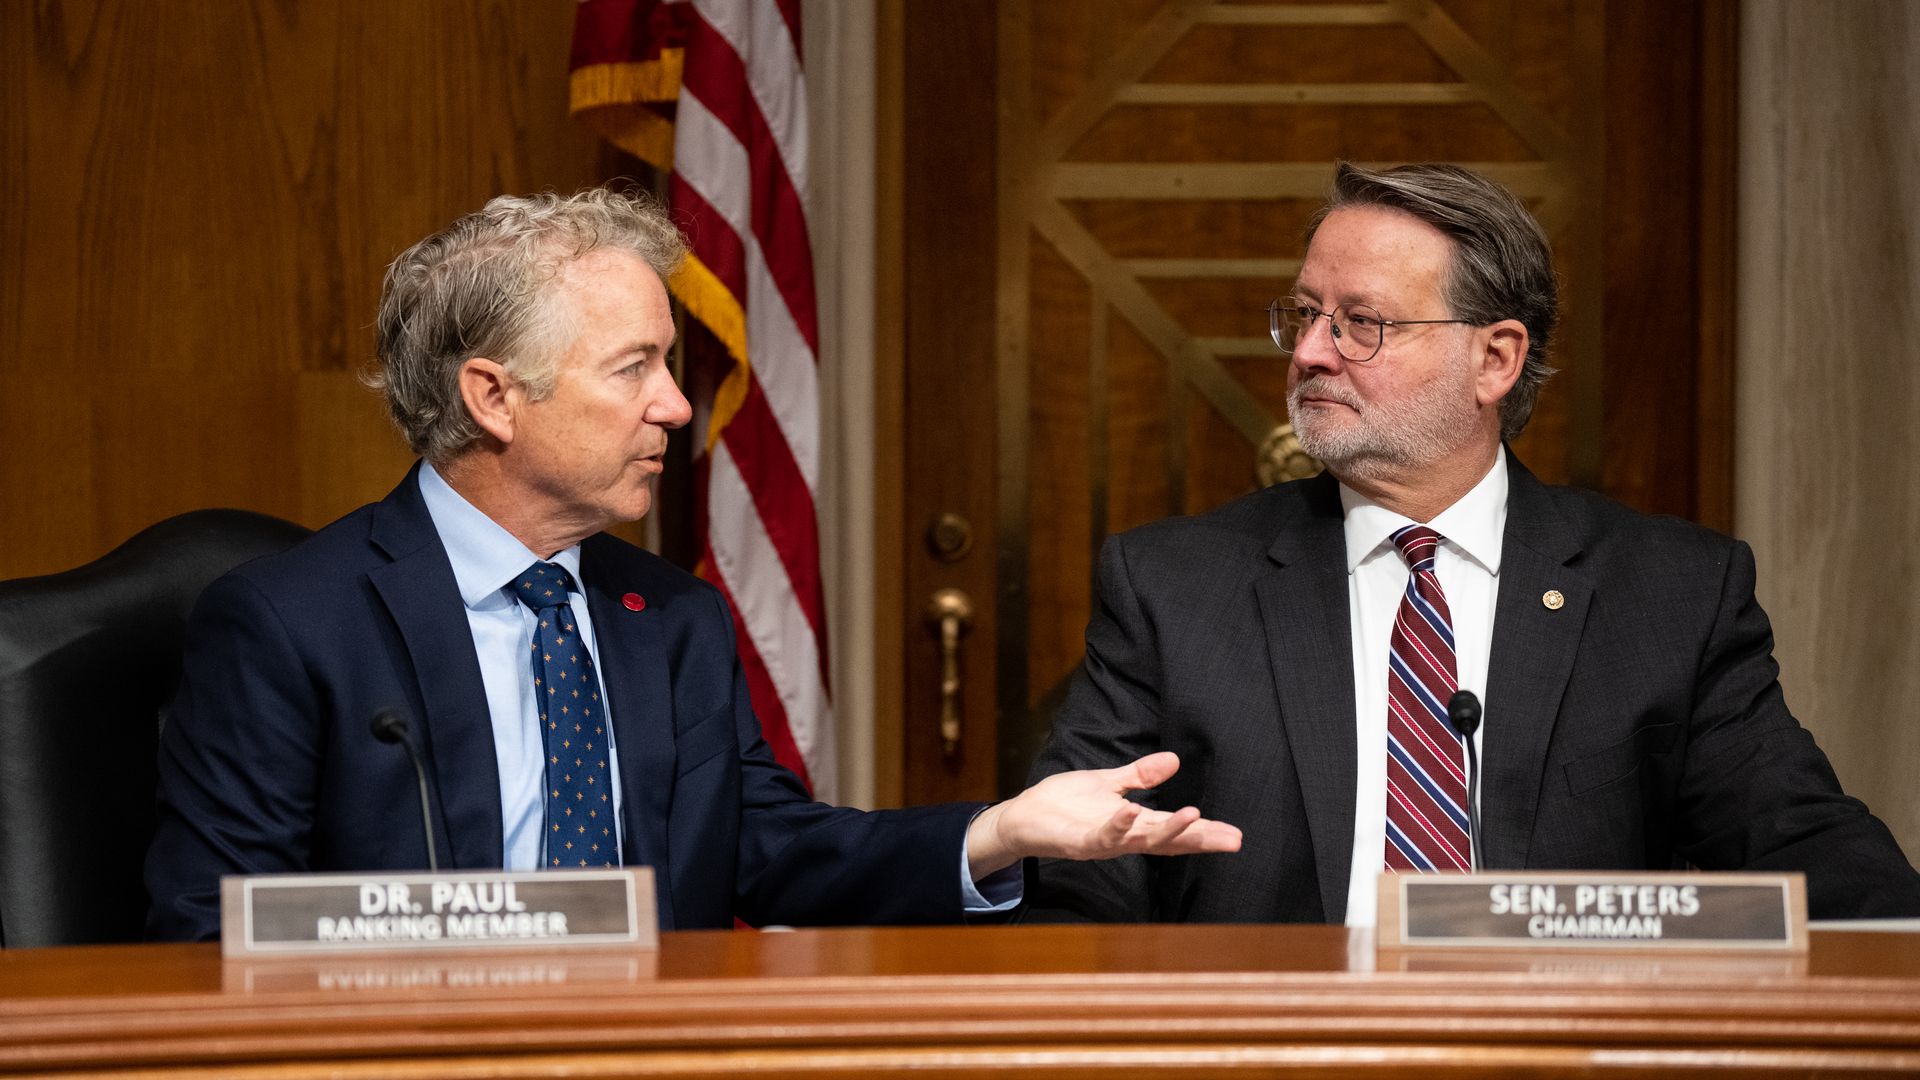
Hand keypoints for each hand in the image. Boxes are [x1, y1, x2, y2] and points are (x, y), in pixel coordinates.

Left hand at [965, 752, 1241, 879]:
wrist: (1023, 816)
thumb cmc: (1064, 803)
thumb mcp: (1109, 783)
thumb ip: (1140, 775)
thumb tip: (1174, 760)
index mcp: (1133, 822)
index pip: (1175, 828)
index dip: (1204, 832)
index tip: (1235, 835)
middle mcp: (1124, 837)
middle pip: (1169, 841)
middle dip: (1200, 839)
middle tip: (1233, 840)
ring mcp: (1103, 842)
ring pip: (1141, 840)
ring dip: (1168, 831)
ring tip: (1195, 817)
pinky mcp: (1079, 842)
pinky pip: (1102, 836)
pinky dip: (1118, 826)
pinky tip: (1132, 812)